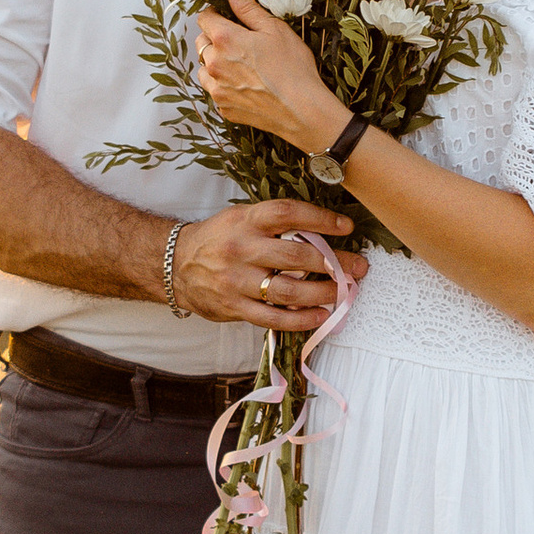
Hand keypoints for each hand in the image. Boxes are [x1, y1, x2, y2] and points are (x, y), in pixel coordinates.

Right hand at [174, 200, 366, 330]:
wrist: (176, 264)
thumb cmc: (219, 238)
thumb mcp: (241, 218)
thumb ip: (274, 224)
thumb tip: (323, 232)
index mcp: (246, 221)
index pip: (288, 214)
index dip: (320, 219)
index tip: (346, 227)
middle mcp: (241, 248)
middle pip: (296, 257)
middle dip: (335, 263)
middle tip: (358, 267)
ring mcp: (237, 280)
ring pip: (289, 290)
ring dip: (323, 293)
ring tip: (345, 292)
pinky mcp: (234, 307)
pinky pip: (273, 318)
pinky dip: (301, 319)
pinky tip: (320, 316)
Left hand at [195, 0, 344, 155]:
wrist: (303, 111)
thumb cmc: (293, 68)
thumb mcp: (274, 29)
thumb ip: (248, 8)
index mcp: (224, 39)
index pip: (204, 18)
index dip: (214, 13)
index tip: (225, 15)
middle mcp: (214, 64)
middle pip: (202, 43)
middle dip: (215, 38)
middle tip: (240, 41)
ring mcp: (216, 88)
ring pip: (204, 68)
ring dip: (216, 62)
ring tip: (242, 64)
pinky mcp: (223, 107)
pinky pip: (215, 90)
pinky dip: (223, 84)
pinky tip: (246, 84)